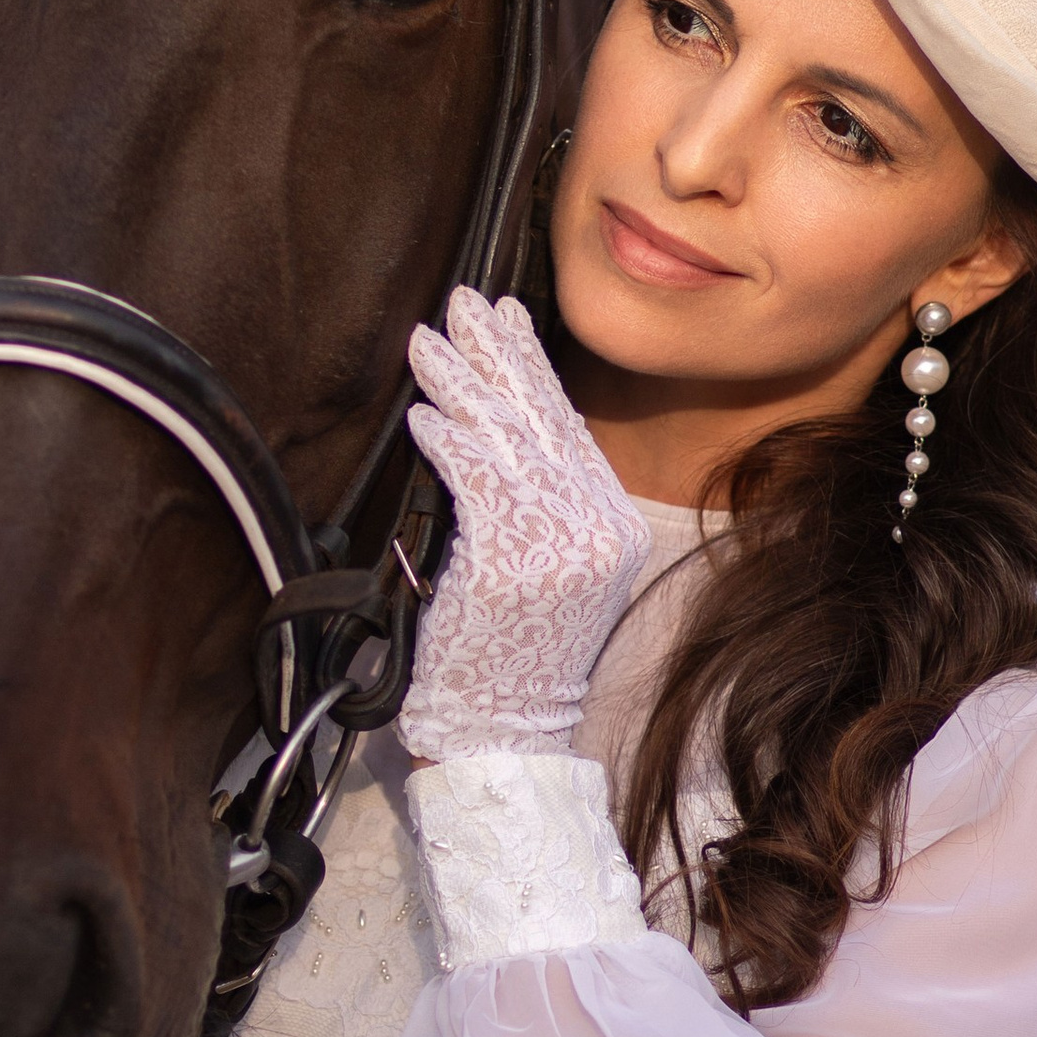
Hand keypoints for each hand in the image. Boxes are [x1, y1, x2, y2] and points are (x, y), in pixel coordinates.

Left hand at [399, 290, 650, 759]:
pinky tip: (423, 412)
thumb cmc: (508, 661)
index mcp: (613, 529)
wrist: (504, 735)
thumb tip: (496, 433)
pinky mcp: (512, 559)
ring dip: (459, 383)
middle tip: (466, 301)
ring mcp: (560, 545)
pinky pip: (475, 479)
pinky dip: (445, 440)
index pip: (571, 430)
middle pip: (543, 420)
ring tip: (427, 340)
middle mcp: (597, 530)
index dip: (535, 371)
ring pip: (504, 440)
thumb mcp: (547, 576)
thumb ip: (540, 508)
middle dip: (499, 353)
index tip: (507, 322)